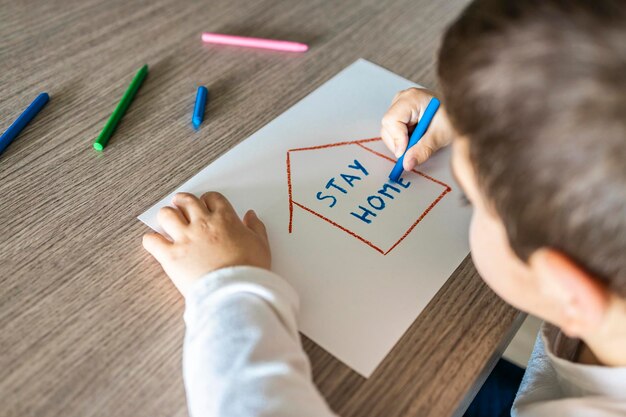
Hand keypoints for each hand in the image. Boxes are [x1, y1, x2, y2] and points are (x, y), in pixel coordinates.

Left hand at [142, 192, 270, 295]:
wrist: (235, 292)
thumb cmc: (250, 270)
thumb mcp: (261, 245)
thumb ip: (256, 227)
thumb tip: (250, 215)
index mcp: (225, 219)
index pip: (212, 198)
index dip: (208, 200)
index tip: (206, 205)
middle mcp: (202, 223)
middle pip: (187, 201)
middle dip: (183, 201)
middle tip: (181, 205)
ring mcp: (185, 238)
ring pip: (167, 214)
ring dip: (167, 216)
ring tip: (168, 221)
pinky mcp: (170, 256)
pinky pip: (152, 241)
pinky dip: (151, 240)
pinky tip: (155, 243)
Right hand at [381, 88, 454, 169]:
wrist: (458, 111)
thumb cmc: (452, 117)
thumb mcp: (440, 136)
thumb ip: (423, 150)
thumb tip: (407, 164)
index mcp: (412, 98)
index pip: (391, 120)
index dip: (396, 139)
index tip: (405, 153)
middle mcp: (402, 98)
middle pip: (388, 126)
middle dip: (399, 143)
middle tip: (416, 149)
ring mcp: (399, 104)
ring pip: (388, 130)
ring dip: (402, 142)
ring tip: (420, 140)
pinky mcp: (399, 112)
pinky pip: (392, 130)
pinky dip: (403, 139)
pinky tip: (416, 136)